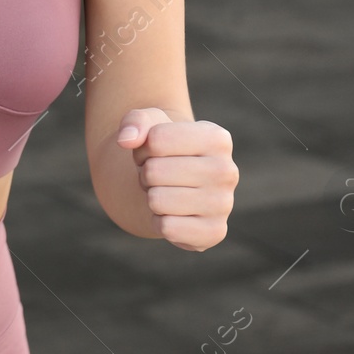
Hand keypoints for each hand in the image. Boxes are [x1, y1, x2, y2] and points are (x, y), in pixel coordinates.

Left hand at [116, 108, 236, 251]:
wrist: (176, 185)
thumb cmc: (163, 150)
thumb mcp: (149, 125)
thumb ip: (134, 122)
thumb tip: (126, 139)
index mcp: (217, 138)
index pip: (156, 139)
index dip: (144, 147)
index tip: (155, 151)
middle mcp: (227, 170)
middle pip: (154, 171)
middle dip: (146, 174)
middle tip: (159, 176)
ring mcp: (224, 204)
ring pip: (157, 200)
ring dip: (152, 197)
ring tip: (166, 191)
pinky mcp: (214, 232)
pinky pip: (167, 228)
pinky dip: (159, 222)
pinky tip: (173, 213)